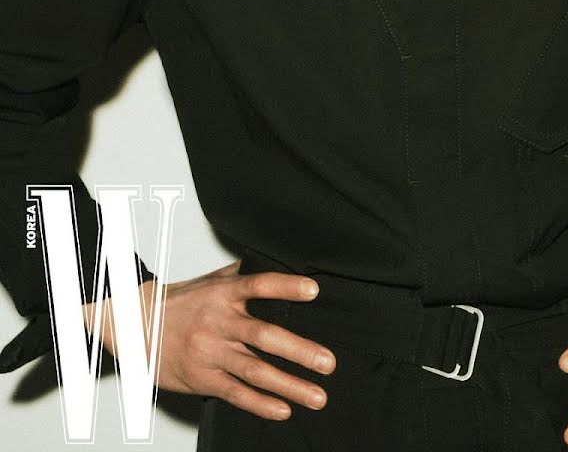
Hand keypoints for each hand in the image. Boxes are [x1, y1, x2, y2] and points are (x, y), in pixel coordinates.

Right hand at [81, 258, 336, 420]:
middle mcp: (219, 324)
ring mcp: (211, 354)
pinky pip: (235, 393)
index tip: (313, 290)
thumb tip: (282, 262)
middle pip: (263, 337)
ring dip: (290, 385)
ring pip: (255, 371)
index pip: (259, 286)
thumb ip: (246, 274)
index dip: (286, 287)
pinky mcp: (203, 379)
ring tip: (317, 395)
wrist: (136, 326)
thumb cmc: (180, 302)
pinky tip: (283, 409)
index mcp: (224, 294)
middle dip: (299, 351)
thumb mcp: (213, 279)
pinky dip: (260, 404)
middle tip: (328, 362)